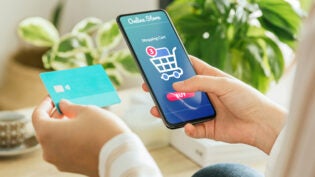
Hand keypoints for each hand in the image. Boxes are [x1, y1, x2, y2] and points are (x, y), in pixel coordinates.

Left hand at [32, 97, 129, 176]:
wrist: (119, 156)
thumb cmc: (102, 131)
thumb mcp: (87, 111)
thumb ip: (70, 106)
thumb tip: (64, 105)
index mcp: (48, 134)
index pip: (37, 116)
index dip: (45, 104)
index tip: (53, 97)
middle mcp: (49, 150)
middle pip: (45, 129)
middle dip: (55, 116)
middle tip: (66, 105)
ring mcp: (59, 161)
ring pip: (55, 141)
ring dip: (62, 128)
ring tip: (76, 117)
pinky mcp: (71, 167)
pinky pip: (64, 150)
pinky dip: (68, 139)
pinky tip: (82, 131)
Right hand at [142, 56, 286, 153]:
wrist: (261, 124)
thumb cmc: (247, 98)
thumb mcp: (223, 83)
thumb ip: (199, 83)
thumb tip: (176, 84)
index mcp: (210, 79)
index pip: (189, 68)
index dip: (175, 65)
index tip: (160, 63)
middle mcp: (205, 94)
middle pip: (180, 90)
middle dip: (164, 90)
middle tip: (149, 88)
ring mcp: (204, 111)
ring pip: (181, 109)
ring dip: (168, 110)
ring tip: (156, 109)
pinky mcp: (206, 127)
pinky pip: (191, 128)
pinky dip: (187, 128)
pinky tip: (188, 126)